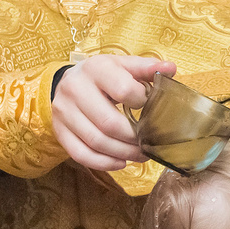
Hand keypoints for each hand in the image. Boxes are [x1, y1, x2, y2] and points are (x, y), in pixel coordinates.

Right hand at [52, 54, 173, 172]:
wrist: (68, 81)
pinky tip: (120, 162)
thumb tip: (170, 69)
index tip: (152, 109)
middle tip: (150, 144)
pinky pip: (80, 154)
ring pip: (96, 141)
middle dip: (134, 139)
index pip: (123, 90)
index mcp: (96, 68)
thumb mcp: (124, 65)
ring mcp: (64, 111)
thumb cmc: (104, 75)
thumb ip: (146, 68)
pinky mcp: (59, 130)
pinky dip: (103, 163)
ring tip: (140, 155)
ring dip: (123, 153)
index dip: (143, 103)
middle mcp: (75, 88)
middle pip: (109, 123)